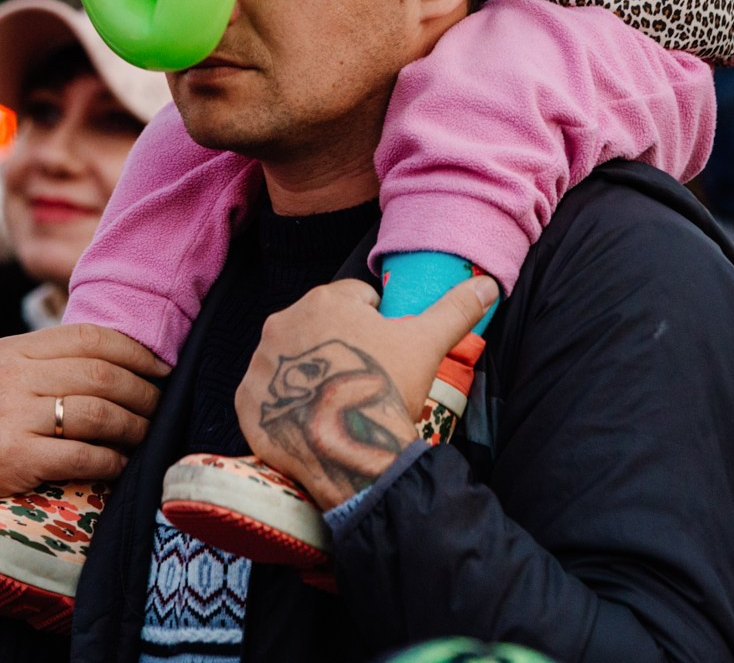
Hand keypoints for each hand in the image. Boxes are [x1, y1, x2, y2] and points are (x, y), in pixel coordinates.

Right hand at [0, 323, 168, 501]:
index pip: (88, 337)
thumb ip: (42, 363)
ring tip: (145, 434)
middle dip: (142, 390)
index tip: (160, 366)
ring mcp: (9, 418)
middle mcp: (9, 377)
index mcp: (9, 350)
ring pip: (97, 413)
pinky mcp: (12, 460)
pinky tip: (119, 463)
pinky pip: (81, 455)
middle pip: (100, 374)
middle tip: (160, 404)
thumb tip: (112, 359)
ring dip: (133, 425)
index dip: (134, 350)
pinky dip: (111, 460)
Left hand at [237, 275, 497, 511]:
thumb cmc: (387, 390)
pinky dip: (282, 406)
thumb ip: (456, 308)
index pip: (355, 300)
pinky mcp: (244, 399)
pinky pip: (264, 395)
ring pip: (292, 360)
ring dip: (310, 375)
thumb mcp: (427, 344)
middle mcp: (282, 320)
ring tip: (337, 404)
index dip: (376, 326)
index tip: (384, 355)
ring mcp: (259, 361)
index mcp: (325, 299)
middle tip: (362, 382)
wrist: (350, 451)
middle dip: (339, 348)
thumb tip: (488, 282)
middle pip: (319, 328)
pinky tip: (308, 422)